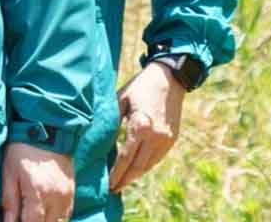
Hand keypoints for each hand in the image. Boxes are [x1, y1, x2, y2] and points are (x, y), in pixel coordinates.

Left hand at [0, 141, 73, 221]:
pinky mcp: (72, 191)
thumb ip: (10, 201)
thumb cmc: (22, 150)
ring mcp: (66, 196)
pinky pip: (67, 214)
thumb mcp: (9, 173)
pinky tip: (47, 216)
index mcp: (37, 193)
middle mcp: (55, 198)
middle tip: (25, 217)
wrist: (47, 130)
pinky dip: (58, 219)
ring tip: (35, 216)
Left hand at [109, 60, 185, 190]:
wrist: (170, 79)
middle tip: (112, 189)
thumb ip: (111, 121)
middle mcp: (155, 136)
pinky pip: (156, 159)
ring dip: (135, 176)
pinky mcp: (171, 140)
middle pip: (138, 167)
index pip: (125, 157)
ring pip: (148, 165)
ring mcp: (166, 140)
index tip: (108, 184)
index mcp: (140, 125)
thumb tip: (99, 140)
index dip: (116, 173)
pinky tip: (135, 170)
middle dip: (125, 180)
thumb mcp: (120, 99)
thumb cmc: (139, 86)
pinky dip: (145, 167)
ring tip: (121, 183)